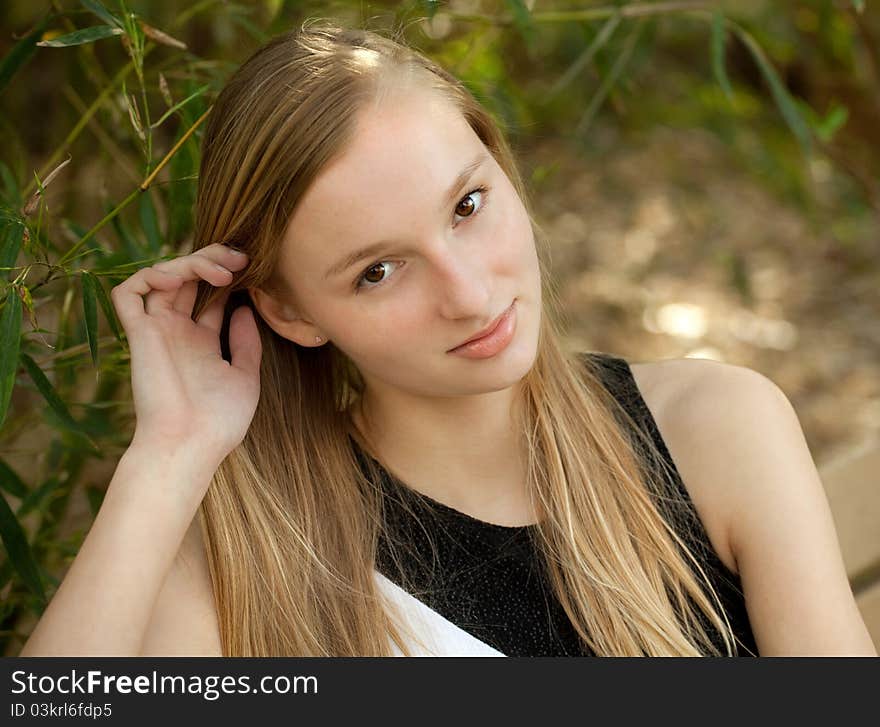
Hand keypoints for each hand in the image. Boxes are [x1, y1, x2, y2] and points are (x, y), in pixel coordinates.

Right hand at [111, 243, 261, 468]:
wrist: (190, 446)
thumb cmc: (218, 422)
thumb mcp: (245, 377)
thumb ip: (245, 343)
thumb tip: (245, 309)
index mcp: (202, 341)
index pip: (211, 294)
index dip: (229, 275)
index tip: (254, 268)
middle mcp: (178, 332)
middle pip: (188, 278)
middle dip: (212, 259)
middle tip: (241, 258)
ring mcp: (157, 331)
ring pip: (162, 276)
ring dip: (191, 262)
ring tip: (223, 271)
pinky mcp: (139, 334)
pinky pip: (129, 293)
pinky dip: (151, 276)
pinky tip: (181, 278)